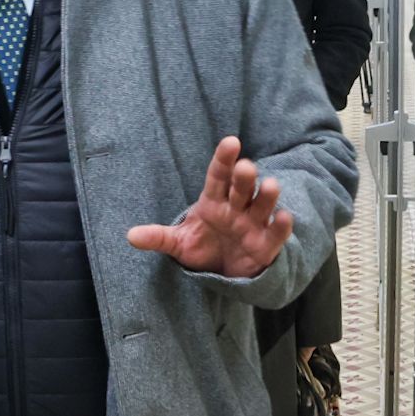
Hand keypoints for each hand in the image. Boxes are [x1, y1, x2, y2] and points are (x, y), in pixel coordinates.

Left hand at [127, 136, 293, 277]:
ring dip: (267, 195)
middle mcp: (236, 208)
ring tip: (270, 185)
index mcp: (213, 201)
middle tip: (245, 166)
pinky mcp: (267, 245)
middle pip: (241, 187)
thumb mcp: (178, 243)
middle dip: (244, 177)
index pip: (219, 176)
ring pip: (262, 205)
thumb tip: (130, 236)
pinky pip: (276, 233)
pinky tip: (284, 216)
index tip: (231, 142)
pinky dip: (282, 225)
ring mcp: (253, 224)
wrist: (222, 273)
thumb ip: (159, 237)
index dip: (224, 159)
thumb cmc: (203, 247)